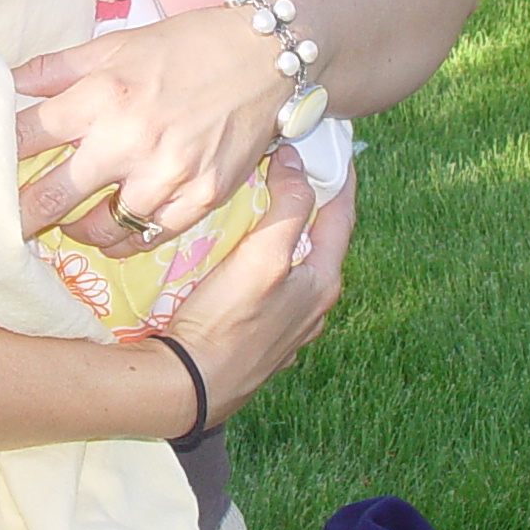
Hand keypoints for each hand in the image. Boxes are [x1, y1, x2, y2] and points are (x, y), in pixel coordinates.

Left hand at [13, 3, 280, 247]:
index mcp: (102, 94)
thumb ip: (57, 68)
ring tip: (69, 224)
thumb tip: (6, 81)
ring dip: (79, 229)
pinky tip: (115, 233)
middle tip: (4, 229)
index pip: (26, 136)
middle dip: (22, 216)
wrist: (266, 55)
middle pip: (52, 196)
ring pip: (102, 227)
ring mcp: (168, 173)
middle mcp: (130, 139)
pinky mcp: (202, 196)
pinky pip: (150, 235)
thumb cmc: (187, 45)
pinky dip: (128, 238)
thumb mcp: (117, 43)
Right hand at [162, 153, 351, 423]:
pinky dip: (258, 263)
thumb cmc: (228, 321)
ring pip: (289, 266)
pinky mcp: (256, 340)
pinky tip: (235, 257)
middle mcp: (311, 306)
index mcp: (322, 282)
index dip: (340, 175)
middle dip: (306, 201)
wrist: (188, 386)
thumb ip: (288, 207)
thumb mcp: (264, 256)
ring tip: (258, 203)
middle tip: (289, 165)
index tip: (333, 143)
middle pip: (315, 240)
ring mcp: (285, 327)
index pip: (342, 215)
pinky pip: (264, 289)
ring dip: (279, 233)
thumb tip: (297, 162)